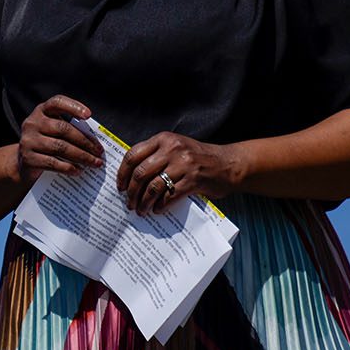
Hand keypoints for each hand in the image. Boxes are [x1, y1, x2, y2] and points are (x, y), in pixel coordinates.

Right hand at [16, 96, 104, 184]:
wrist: (25, 163)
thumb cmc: (47, 144)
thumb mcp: (54, 131)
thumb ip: (70, 130)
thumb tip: (96, 142)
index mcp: (41, 111)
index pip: (57, 102)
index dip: (73, 107)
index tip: (89, 116)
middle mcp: (32, 123)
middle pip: (63, 128)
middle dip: (85, 141)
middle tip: (99, 152)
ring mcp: (28, 140)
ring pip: (60, 147)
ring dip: (82, 156)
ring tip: (95, 163)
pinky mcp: (27, 158)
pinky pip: (52, 163)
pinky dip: (68, 168)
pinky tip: (78, 170)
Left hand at [118, 131, 245, 213]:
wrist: (229, 164)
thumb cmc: (198, 158)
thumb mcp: (175, 147)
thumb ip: (155, 155)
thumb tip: (131, 177)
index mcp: (163, 139)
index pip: (133, 155)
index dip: (123, 173)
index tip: (120, 187)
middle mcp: (172, 149)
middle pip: (141, 173)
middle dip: (131, 192)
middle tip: (128, 203)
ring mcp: (183, 164)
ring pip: (153, 186)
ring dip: (144, 202)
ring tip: (140, 210)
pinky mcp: (194, 180)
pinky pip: (170, 196)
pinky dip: (160, 205)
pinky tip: (157, 210)